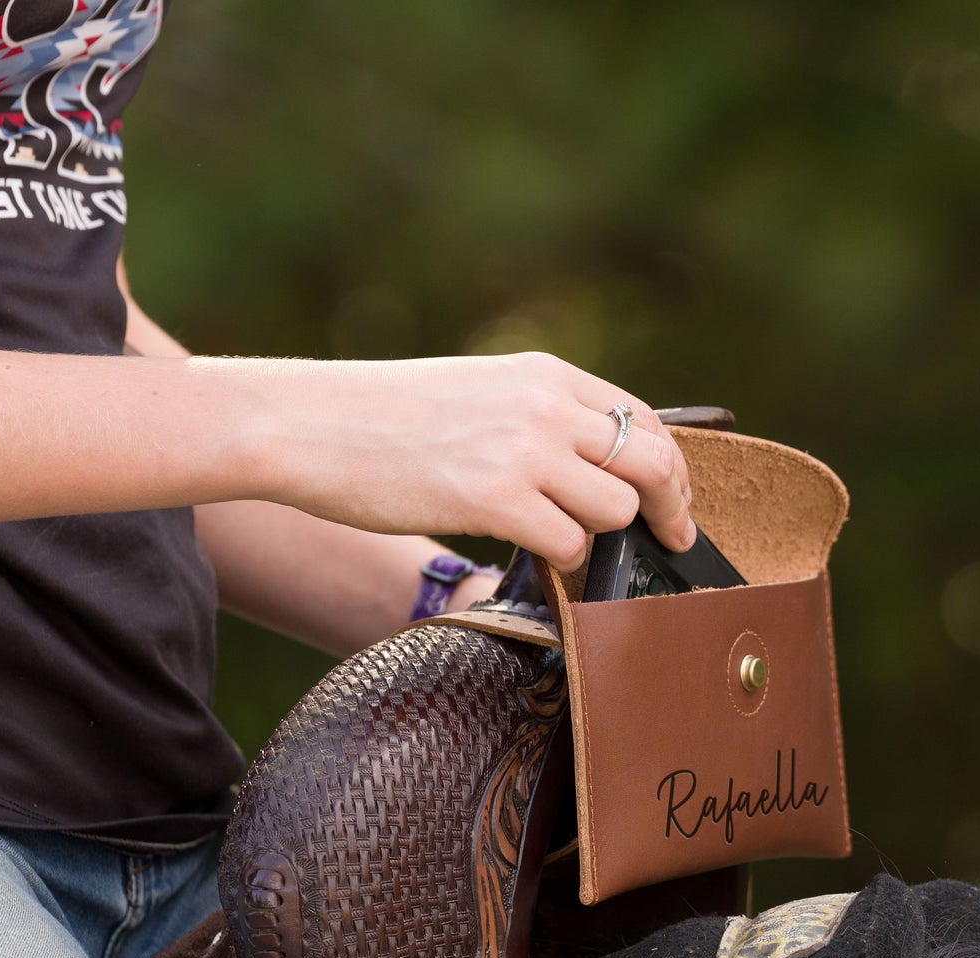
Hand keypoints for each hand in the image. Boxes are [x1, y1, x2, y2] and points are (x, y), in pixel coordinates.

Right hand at [258, 351, 694, 570]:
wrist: (306, 424)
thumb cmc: (382, 418)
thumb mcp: (478, 391)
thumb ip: (539, 418)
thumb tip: (593, 467)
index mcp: (544, 375)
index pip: (643, 420)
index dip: (672, 469)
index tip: (674, 502)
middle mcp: (544, 407)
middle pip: (653, 463)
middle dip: (673, 509)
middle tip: (673, 542)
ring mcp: (523, 452)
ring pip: (616, 509)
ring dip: (600, 537)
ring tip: (563, 541)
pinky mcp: (494, 499)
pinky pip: (571, 545)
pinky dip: (564, 561)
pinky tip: (534, 554)